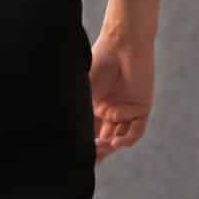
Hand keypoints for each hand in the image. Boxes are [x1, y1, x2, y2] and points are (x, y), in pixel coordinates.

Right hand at [88, 30, 154, 162]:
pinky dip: (127, 139)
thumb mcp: (83, 86)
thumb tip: (58, 125)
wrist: (122, 44)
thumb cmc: (99, 60)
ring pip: (119, 137)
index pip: (89, 131)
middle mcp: (109, 112)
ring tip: (102, 146)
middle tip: (90, 153)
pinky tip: (117, 142)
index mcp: (93, 106)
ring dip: (111, 146)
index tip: (75, 151)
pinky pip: (136, 130)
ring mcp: (125, 111)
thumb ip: (77, 106)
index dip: (84, 143)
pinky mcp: (141, 109)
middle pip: (104, 138)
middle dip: (97, 149)